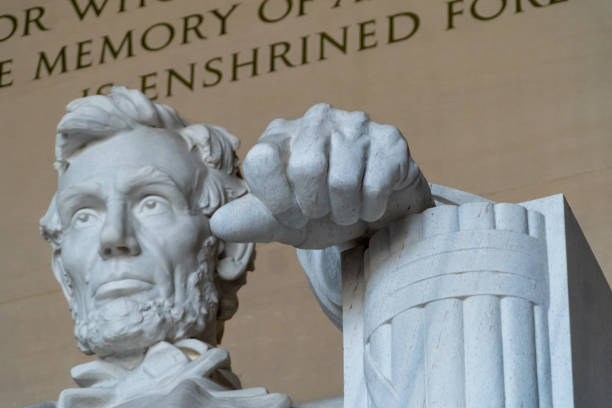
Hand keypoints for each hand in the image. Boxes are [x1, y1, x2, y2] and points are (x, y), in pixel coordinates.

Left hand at [210, 104, 431, 248]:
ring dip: (345, 212)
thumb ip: (252, 220)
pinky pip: (376, 184)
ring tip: (347, 210)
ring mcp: (355, 124)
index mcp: (280, 135)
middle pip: (306, 168)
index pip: (261, 160)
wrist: (374, 212)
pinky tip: (370, 205)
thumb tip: (218, 223)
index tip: (293, 217)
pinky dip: (371, 209)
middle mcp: (315, 120)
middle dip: (315, 207)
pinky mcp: (389, 139)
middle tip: (324, 213)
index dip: (276, 201)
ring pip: (342, 180)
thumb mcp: (285, 221)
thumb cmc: (324, 212)